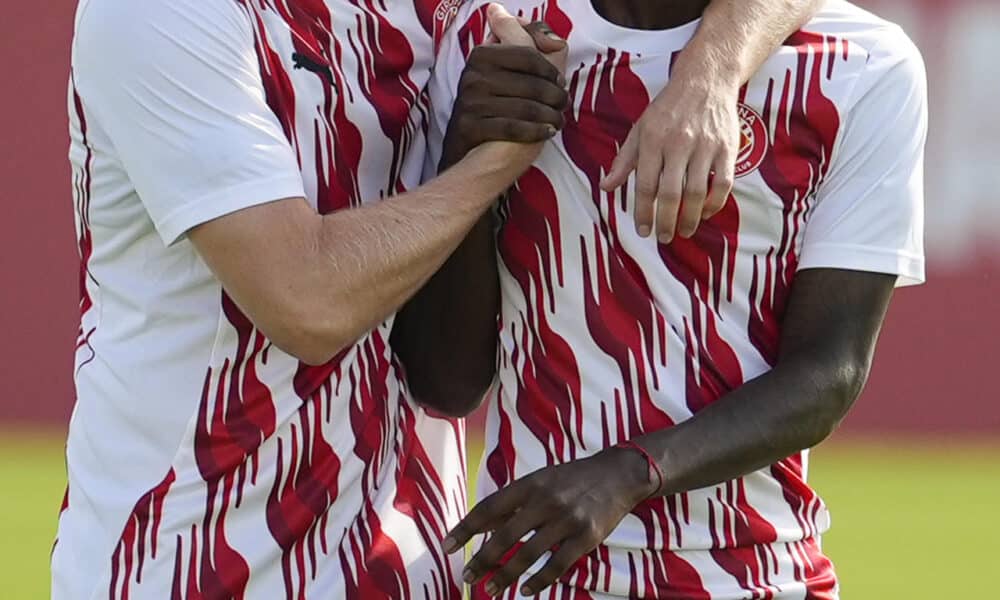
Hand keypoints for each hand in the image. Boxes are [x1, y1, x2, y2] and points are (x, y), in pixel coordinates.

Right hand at [441, 4, 568, 168]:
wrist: (466, 148)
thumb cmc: (492, 106)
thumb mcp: (504, 71)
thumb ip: (530, 46)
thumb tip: (555, 40)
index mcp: (482, 54)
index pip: (528, 54)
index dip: (551, 69)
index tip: (560, 81)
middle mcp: (472, 75)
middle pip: (531, 83)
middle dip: (556, 96)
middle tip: (563, 105)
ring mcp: (469, 101)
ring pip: (525, 106)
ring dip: (550, 116)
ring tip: (558, 120)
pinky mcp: (469, 127)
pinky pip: (512, 127)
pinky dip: (535, 131)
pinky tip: (547, 132)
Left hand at [444, 447, 655, 596]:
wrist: (618, 474)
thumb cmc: (572, 478)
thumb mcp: (540, 481)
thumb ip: (512, 503)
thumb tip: (481, 525)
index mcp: (530, 483)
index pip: (489, 508)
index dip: (466, 528)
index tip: (447, 546)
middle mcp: (546, 500)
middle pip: (506, 535)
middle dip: (483, 559)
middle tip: (467, 576)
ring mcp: (567, 519)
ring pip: (529, 554)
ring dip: (506, 575)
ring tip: (491, 589)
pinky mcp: (587, 537)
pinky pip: (557, 565)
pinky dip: (538, 581)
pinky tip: (525, 590)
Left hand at [600, 72, 738, 243]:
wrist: (706, 80)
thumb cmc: (668, 108)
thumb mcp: (640, 129)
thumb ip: (624, 160)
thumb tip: (606, 187)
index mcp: (653, 140)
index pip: (645, 184)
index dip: (643, 212)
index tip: (643, 230)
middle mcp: (679, 143)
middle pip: (671, 193)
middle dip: (666, 221)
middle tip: (664, 237)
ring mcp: (705, 146)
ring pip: (698, 192)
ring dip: (690, 218)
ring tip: (684, 231)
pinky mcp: (727, 148)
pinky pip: (723, 183)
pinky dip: (714, 204)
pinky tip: (704, 213)